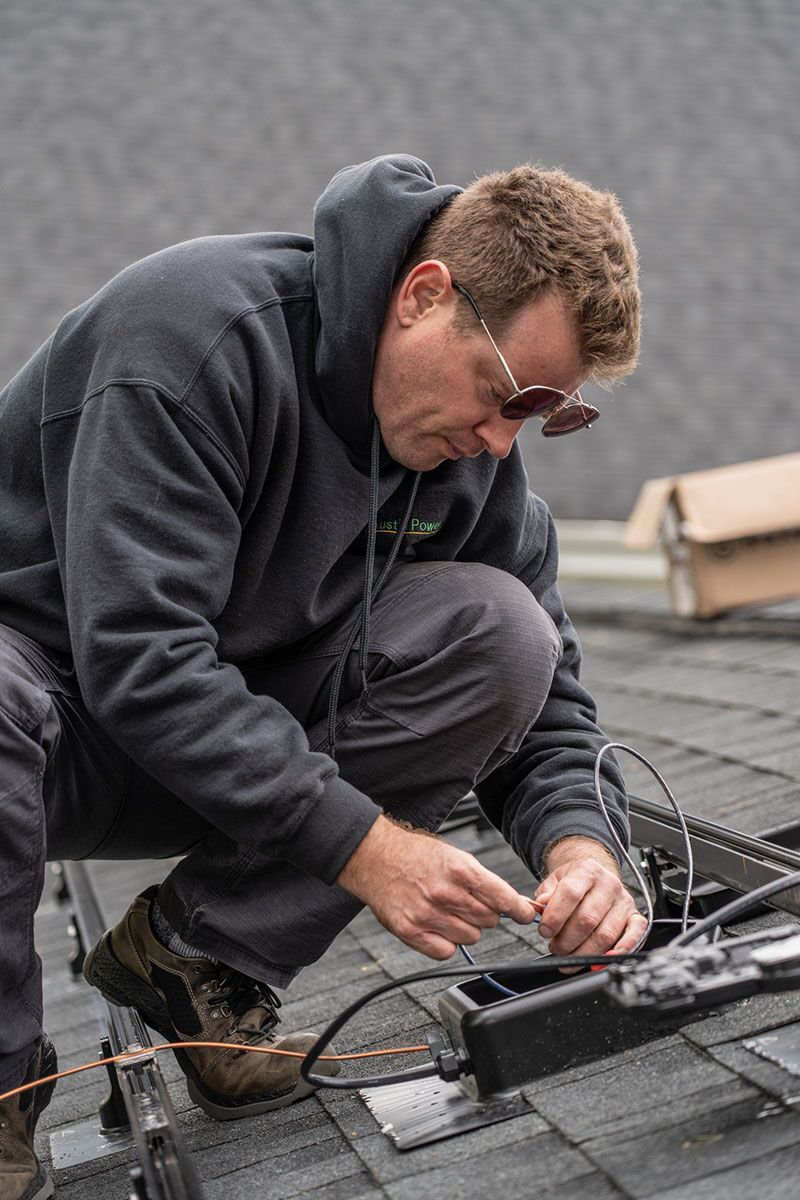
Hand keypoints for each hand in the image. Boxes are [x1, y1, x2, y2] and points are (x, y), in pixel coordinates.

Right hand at [337, 814, 537, 959]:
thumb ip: (482, 881)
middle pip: (489, 921)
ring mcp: (428, 915)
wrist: (376, 858)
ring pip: (470, 938)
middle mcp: (446, 894)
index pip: (503, 899)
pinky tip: (436, 926)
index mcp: (460, 870)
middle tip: (468, 903)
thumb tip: (510, 903)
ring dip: (465, 928)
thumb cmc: (417, 855)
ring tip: (447, 911)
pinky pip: (446, 952)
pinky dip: (445, 943)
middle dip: (485, 914)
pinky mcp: (411, 931)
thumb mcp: (455, 856)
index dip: (519, 910)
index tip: (525, 914)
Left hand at [535, 836, 646, 960]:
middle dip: (567, 941)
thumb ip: (546, 894)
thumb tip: (541, 906)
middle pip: (587, 919)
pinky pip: (634, 935)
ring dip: (584, 952)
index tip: (544, 931)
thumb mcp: (554, 881)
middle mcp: (609, 884)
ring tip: (568, 956)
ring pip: (605, 935)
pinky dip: (620, 950)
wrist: (594, 876)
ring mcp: (624, 901)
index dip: (555, 916)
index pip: (570, 893)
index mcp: (587, 870)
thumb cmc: (574, 882)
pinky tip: (602, 959)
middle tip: (555, 948)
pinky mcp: (634, 915)